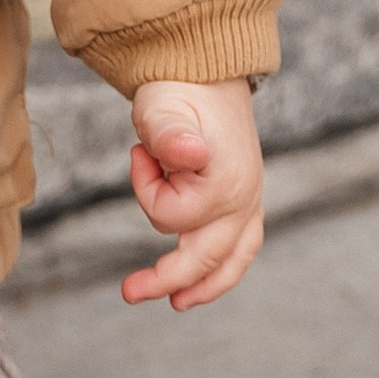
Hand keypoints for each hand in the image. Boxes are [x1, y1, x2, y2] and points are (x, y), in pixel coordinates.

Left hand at [120, 80, 263, 310]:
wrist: (207, 73)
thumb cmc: (179, 90)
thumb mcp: (162, 105)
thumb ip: (168, 131)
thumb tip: (186, 154)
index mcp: (225, 180)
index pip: (168, 215)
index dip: (144, 188)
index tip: (139, 153)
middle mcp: (245, 198)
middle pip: (204, 256)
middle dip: (166, 278)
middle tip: (128, 292)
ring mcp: (250, 202)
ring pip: (231, 261)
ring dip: (202, 286)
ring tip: (176, 304)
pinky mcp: (247, 203)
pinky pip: (240, 250)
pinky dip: (222, 272)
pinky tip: (200, 287)